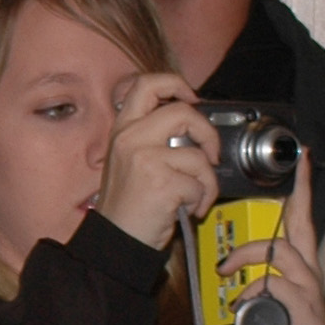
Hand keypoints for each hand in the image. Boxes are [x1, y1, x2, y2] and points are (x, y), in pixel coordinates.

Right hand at [94, 74, 217, 249]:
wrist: (115, 241)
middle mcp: (130, 138)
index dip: (175, 84)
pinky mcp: (161, 182)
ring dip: (206, 180)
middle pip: (182, 112)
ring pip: (198, 155)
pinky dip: (201, 200)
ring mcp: (145, 159)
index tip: (191, 99)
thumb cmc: (127, 206)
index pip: (146, 84)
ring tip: (195, 196)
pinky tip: (187, 209)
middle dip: (207, 134)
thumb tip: (192, 125)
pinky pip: (200, 184)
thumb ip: (152, 137)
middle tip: (210, 154)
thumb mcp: (130, 160)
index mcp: (122, 130)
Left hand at [223, 152, 324, 324]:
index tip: (302, 159)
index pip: (303, 218)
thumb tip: (231, 264)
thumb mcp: (274, 296)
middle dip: (289, 202)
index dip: (302, 189)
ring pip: (280, 252)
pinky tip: (242, 303)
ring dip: (247, 256)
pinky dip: (254, 290)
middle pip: (299, 226)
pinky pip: (275, 285)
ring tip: (226, 270)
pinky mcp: (302, 307)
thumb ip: (260, 275)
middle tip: (277, 182)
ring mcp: (308, 287)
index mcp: (303, 263)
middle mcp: (309, 270)